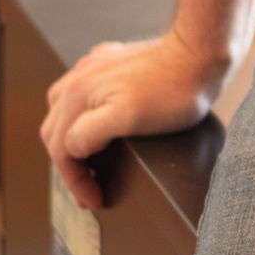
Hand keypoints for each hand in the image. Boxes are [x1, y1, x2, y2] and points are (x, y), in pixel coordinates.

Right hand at [41, 27, 225, 211]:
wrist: (200, 53)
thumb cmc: (173, 90)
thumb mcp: (129, 118)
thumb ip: (90, 133)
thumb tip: (71, 148)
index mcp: (78, 94)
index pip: (60, 149)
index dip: (74, 181)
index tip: (94, 201)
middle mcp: (79, 78)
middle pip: (55, 131)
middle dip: (69, 166)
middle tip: (89, 190)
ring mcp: (93, 67)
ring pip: (63, 111)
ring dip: (70, 141)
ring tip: (88, 162)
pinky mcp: (110, 62)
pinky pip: (83, 94)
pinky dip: (82, 118)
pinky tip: (97, 124)